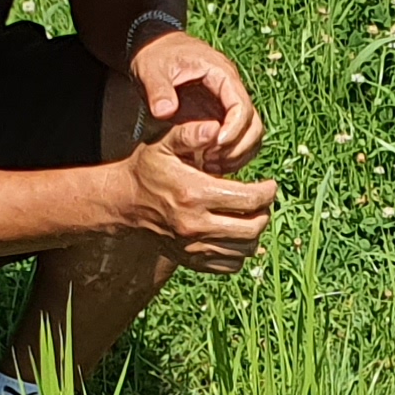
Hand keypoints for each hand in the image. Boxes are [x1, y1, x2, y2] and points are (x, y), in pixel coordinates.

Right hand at [119, 135, 277, 273]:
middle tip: (262, 201)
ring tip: (250, 215)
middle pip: (252, 228)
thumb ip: (190, 133)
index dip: (268, 192)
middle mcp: (195, 224)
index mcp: (194, 194)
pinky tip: (235, 234)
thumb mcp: (164, 143)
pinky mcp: (191, 260)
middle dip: (265, 213)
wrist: (124, 203)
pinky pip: (230, 265)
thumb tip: (215, 129)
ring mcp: (193, 246)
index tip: (270, 185)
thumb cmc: (148, 169)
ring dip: (255, 233)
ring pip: (245, 249)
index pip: (249, 199)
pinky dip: (240, 252)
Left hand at [130, 27, 263, 170]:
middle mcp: (231, 90)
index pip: (241, 105)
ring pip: (250, 134)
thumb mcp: (151, 70)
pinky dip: (230, 154)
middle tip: (211, 160)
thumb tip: (165, 111)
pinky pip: (238, 139)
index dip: (233, 129)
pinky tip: (209, 165)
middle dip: (237, 146)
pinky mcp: (222, 115)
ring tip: (209, 165)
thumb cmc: (156, 57)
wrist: (156, 49)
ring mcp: (228, 104)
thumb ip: (158, 90)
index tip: (215, 146)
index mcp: (221, 74)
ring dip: (237, 153)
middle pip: (253, 123)